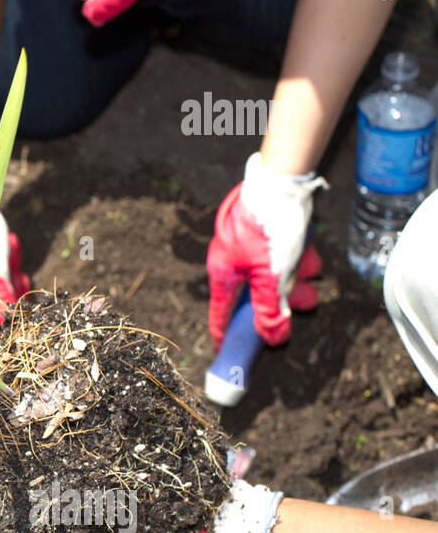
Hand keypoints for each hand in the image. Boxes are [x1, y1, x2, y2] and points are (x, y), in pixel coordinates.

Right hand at [208, 152, 325, 347]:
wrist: (281, 181)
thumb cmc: (268, 227)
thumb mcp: (272, 277)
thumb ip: (269, 310)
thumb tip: (271, 338)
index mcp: (223, 272)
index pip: (221, 312)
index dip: (227, 333)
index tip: (230, 351)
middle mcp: (232, 259)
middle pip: (257, 293)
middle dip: (284, 299)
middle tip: (307, 302)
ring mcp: (248, 244)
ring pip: (274, 273)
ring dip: (296, 276)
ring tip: (311, 270)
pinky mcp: (265, 231)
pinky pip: (281, 253)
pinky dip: (296, 257)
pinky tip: (309, 252)